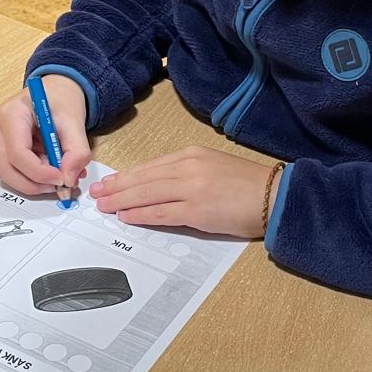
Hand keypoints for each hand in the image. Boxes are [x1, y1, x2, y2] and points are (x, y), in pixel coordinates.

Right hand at [0, 74, 90, 198]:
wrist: (56, 91)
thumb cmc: (61, 100)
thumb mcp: (75, 122)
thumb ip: (77, 152)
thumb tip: (68, 179)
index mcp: (11, 112)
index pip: (17, 153)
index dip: (39, 172)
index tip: (61, 179)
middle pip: (6, 168)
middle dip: (34, 183)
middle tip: (59, 185)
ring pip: (7, 173)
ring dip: (33, 181)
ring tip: (57, 173)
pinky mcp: (1, 146)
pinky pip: (12, 170)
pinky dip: (31, 177)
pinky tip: (49, 168)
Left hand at [90, 146, 280, 240]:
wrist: (276, 196)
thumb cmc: (248, 185)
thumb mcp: (214, 166)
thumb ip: (187, 172)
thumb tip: (159, 187)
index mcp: (192, 154)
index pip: (151, 166)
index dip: (126, 175)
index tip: (109, 181)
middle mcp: (188, 167)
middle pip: (143, 178)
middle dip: (116, 187)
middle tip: (96, 194)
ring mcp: (192, 189)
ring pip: (147, 194)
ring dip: (121, 201)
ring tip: (104, 206)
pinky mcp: (197, 211)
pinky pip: (161, 213)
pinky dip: (141, 215)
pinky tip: (126, 217)